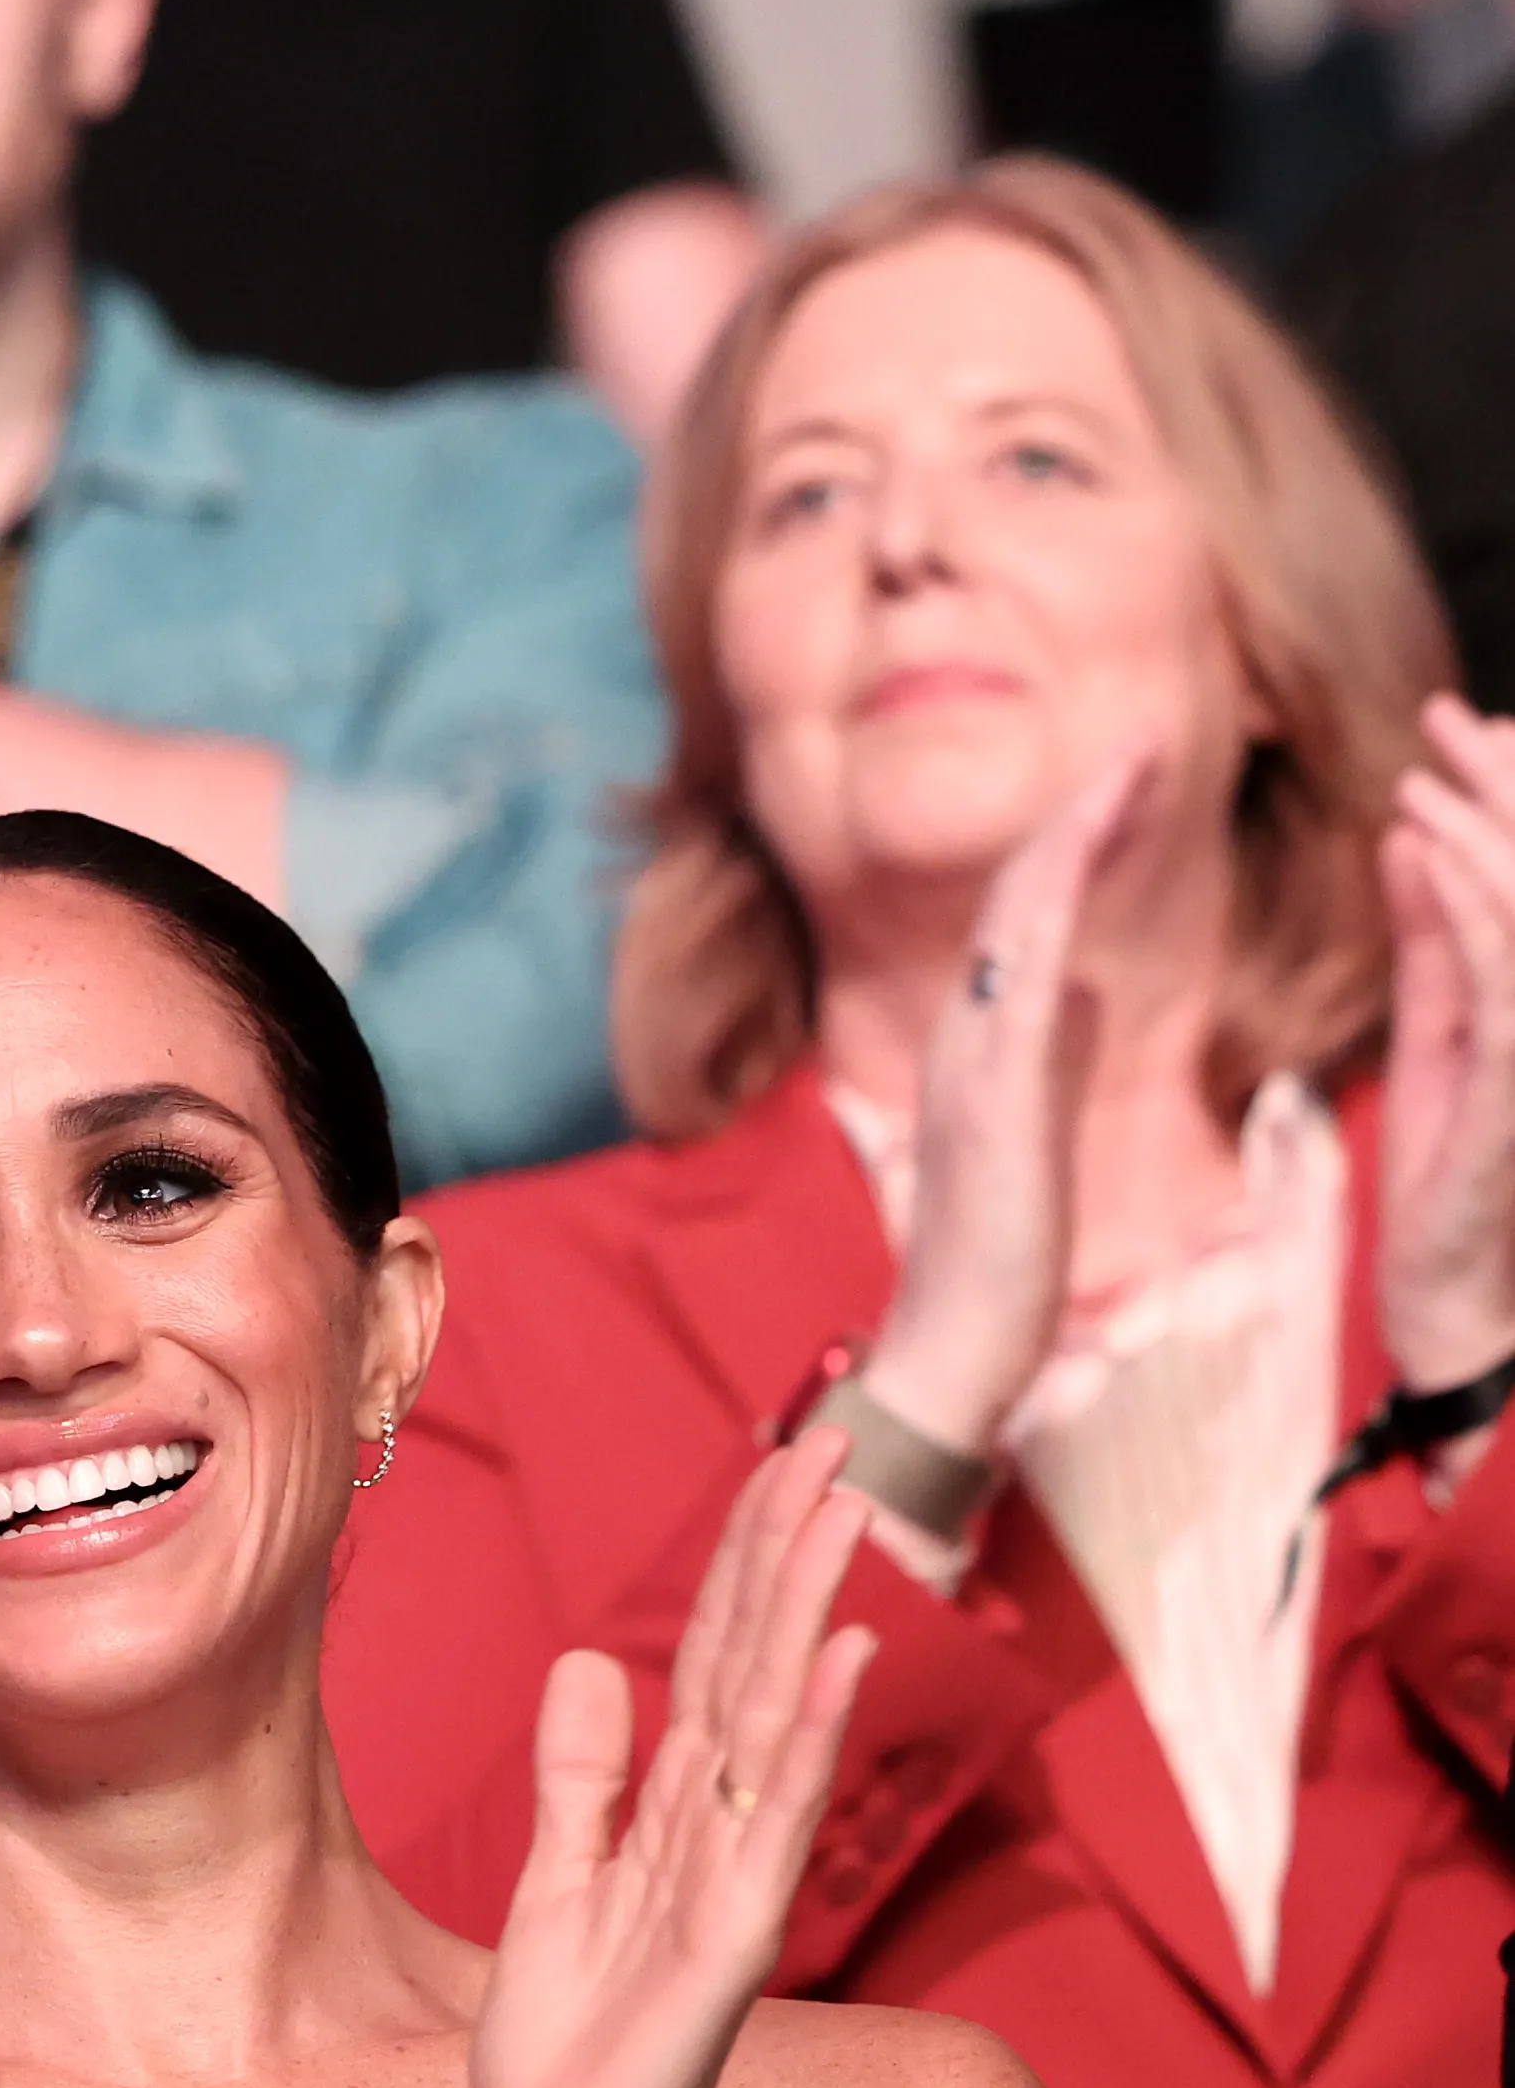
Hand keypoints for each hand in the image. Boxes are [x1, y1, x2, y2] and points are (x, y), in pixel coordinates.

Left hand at [469, 1442, 873, 2087]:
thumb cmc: (571, 2037)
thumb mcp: (557, 1875)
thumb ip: (581, 1775)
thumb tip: (597, 1661)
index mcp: (677, 1811)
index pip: (721, 1657)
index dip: (746, 1559)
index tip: (780, 1462)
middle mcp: (723, 1828)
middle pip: (762, 1661)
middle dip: (791, 1552)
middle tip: (832, 1443)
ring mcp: (738, 1877)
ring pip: (779, 1716)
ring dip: (811, 1611)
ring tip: (845, 1511)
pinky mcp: (735, 1938)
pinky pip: (773, 1819)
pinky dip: (805, 1737)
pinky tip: (837, 1659)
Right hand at [853, 744, 1152, 1456]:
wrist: (951, 1348)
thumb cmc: (995, 1266)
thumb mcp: (1037, 1144)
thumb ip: (1051, 1065)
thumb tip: (1083, 993)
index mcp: (975, 1056)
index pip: (1024, 928)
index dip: (1070, 849)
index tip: (1120, 787)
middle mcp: (962, 1045)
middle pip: (1019, 900)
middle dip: (1078, 812)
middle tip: (1136, 738)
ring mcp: (970, 1065)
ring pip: (1018, 918)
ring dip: (1073, 832)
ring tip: (1126, 764)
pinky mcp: (992, 1095)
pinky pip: (1022, 974)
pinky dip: (1052, 899)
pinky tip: (1084, 843)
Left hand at [1378, 694, 1514, 1394]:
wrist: (1452, 1295)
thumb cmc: (1448, 1169)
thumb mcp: (1435, 1029)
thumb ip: (1430, 937)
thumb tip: (1406, 836)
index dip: (1512, 797)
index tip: (1466, 728)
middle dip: (1507, 787)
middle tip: (1452, 717)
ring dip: (1482, 830)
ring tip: (1429, 770)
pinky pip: (1503, 973)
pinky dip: (1468, 902)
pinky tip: (1427, 850)